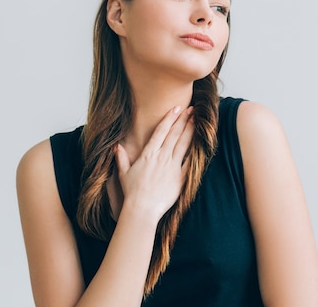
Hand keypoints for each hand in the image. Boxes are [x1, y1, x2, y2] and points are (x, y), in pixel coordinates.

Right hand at [115, 106, 193, 222]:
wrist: (142, 209)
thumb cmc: (132, 192)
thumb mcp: (124, 173)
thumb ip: (122, 158)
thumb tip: (117, 147)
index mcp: (148, 153)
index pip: (161, 131)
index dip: (169, 118)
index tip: (176, 108)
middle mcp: (161, 157)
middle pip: (174, 134)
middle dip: (183, 119)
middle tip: (191, 108)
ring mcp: (172, 166)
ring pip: (183, 144)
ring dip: (190, 130)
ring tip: (196, 119)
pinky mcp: (180, 178)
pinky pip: (189, 161)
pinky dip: (195, 151)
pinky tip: (200, 142)